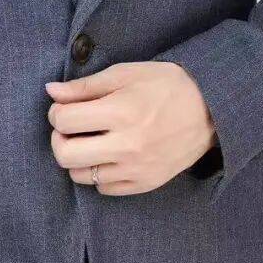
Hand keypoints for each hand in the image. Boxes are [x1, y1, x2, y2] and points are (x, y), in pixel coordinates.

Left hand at [45, 61, 216, 195]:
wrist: (211, 110)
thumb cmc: (167, 85)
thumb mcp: (126, 74)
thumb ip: (85, 86)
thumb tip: (51, 91)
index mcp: (121, 112)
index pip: (64, 121)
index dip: (56, 112)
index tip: (65, 108)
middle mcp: (127, 145)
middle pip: (65, 155)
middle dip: (58, 139)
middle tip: (69, 129)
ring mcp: (136, 169)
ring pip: (81, 176)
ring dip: (77, 158)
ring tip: (89, 141)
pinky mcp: (145, 183)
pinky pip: (104, 188)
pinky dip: (98, 173)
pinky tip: (108, 156)